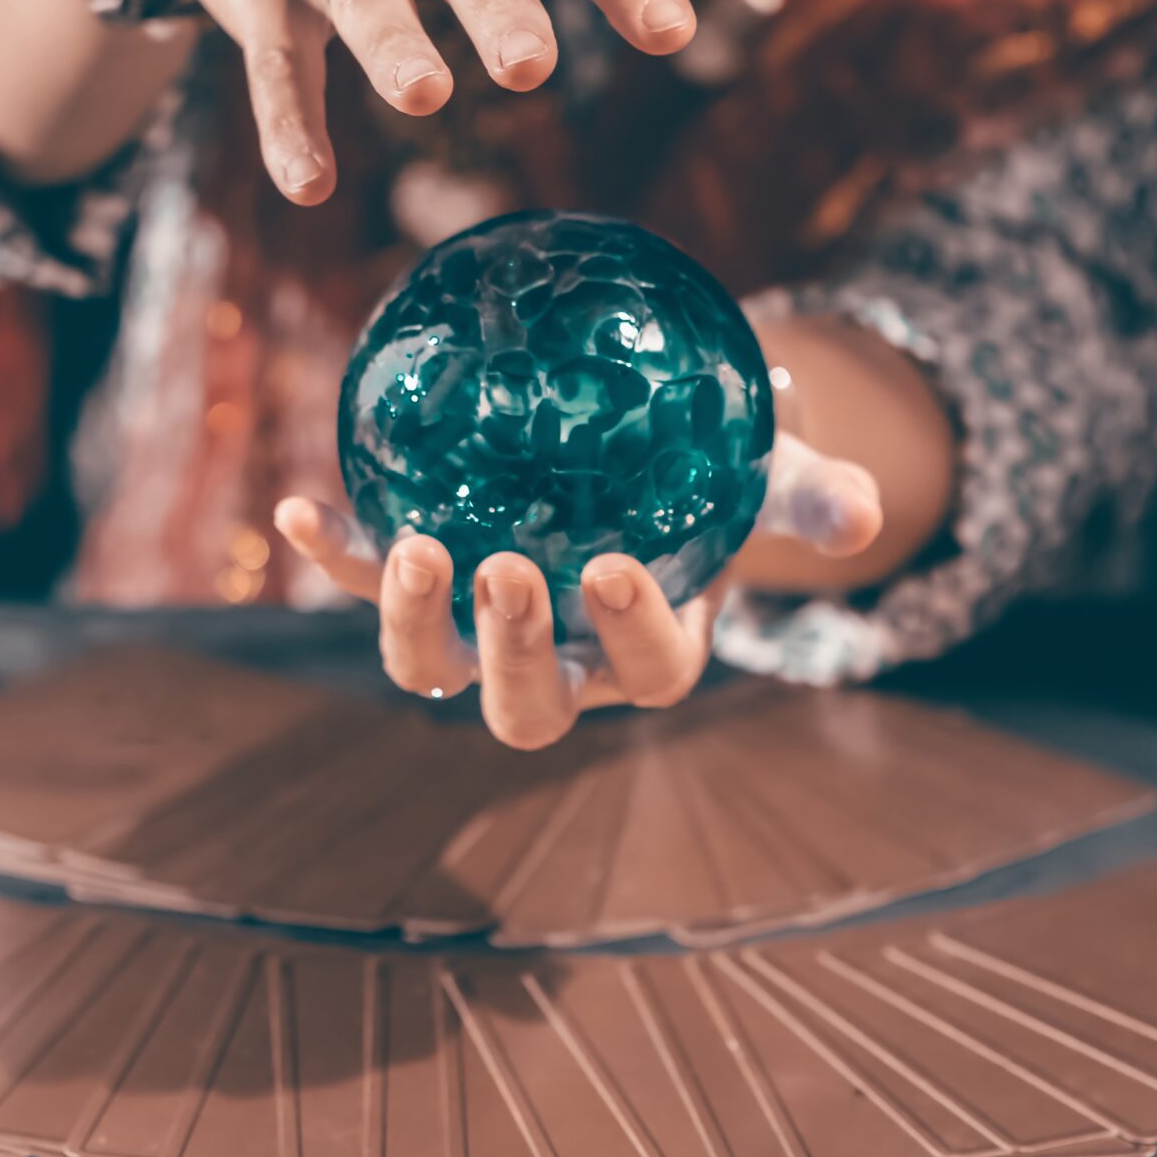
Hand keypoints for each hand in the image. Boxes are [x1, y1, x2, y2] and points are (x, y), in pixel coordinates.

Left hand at [275, 431, 879, 747]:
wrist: (646, 450)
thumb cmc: (719, 477)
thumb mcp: (774, 476)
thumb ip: (812, 498)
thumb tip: (861, 515)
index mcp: (649, 654)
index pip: (647, 673)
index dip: (626, 635)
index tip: (610, 569)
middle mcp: (560, 666)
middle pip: (524, 707)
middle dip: (509, 651)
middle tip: (504, 570)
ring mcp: (481, 633)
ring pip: (433, 670)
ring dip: (409, 623)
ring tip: (412, 545)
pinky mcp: (423, 583)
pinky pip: (365, 583)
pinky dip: (333, 555)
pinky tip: (296, 509)